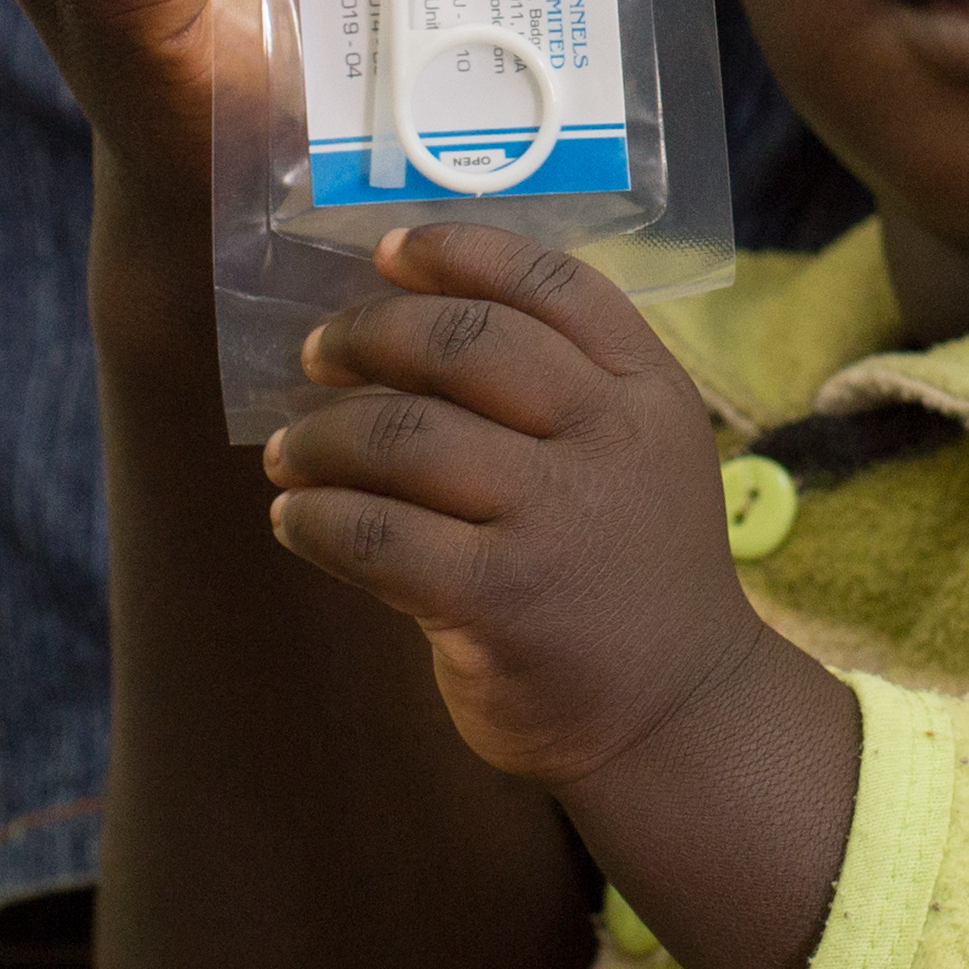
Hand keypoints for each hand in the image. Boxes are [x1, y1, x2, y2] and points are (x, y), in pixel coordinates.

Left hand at [262, 226, 778, 791]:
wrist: (679, 716)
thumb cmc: (631, 572)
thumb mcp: (640, 454)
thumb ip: (561, 389)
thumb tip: (402, 327)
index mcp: (648, 389)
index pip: (551, 284)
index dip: (459, 252)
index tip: (387, 252)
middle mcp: (610, 439)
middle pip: (465, 343)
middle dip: (371, 334)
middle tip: (318, 354)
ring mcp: (557, 519)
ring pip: (405, 435)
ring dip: (322, 435)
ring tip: (290, 450)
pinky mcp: (500, 600)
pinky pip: (377, 535)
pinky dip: (317, 518)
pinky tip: (295, 519)